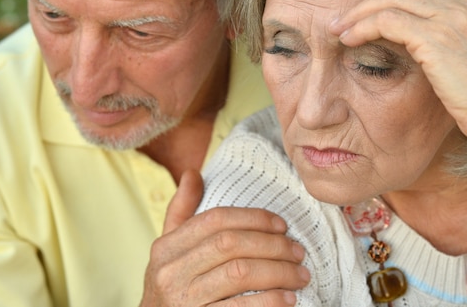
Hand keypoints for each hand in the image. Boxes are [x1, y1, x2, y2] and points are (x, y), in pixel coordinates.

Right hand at [139, 170, 308, 306]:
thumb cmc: (171, 287)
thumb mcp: (168, 251)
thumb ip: (181, 212)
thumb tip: (193, 172)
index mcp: (165, 247)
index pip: (215, 220)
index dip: (253, 218)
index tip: (281, 225)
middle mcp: (170, 272)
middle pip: (230, 244)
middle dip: (271, 245)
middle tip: (298, 251)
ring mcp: (184, 301)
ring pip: (240, 274)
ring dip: (278, 272)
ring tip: (300, 274)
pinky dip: (270, 301)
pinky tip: (288, 299)